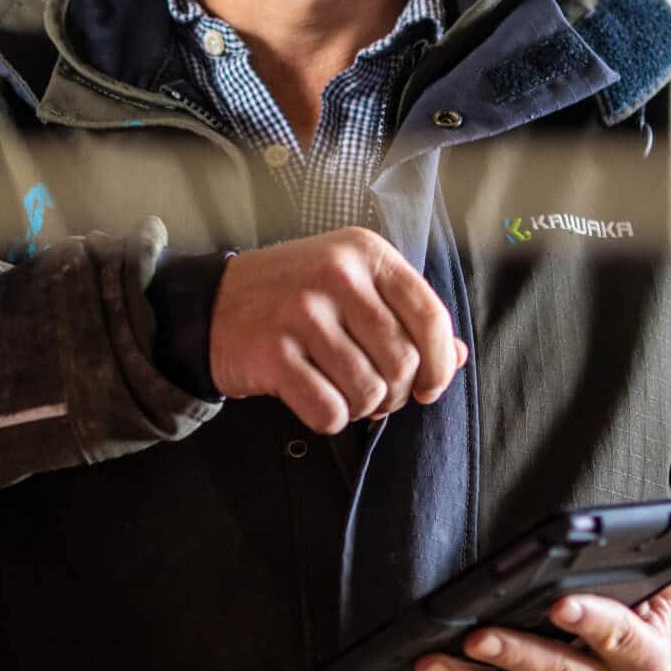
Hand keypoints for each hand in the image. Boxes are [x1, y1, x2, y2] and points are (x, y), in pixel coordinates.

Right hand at [208, 227, 466, 433]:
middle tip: (374, 393)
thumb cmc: (293, 297)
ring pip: (369, 391)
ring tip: (341, 391)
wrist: (211, 304)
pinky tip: (314, 398)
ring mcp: (303, 311)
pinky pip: (329, 411)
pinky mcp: (274, 352)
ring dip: (361, 407)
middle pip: (403, 361)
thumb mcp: (352, 285)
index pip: (431, 315)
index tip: (430, 386)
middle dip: (396, 393)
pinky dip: (329, 418)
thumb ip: (406, 316)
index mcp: (364, 252)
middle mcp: (336, 273)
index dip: (440, 363)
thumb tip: (458, 358)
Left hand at [405, 574, 670, 670]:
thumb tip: (652, 541)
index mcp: (641, 661)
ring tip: (431, 662)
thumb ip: (655, 574)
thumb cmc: (634, 627)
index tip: (561, 604)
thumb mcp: (654, 600)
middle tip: (475, 636)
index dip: (591, 621)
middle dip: (511, 655)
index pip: (618, 637)